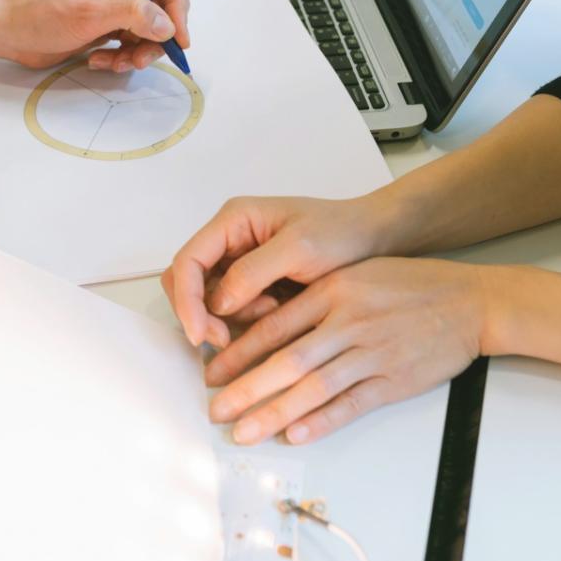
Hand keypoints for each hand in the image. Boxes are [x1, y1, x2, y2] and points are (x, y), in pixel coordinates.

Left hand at [0, 0, 190, 70]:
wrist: (10, 31)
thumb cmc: (40, 12)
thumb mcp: (90, 13)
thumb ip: (133, 16)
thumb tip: (167, 25)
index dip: (179, 9)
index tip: (176, 39)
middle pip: (166, 10)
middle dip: (156, 38)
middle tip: (139, 59)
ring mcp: (119, 5)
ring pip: (152, 32)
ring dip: (138, 53)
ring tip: (115, 63)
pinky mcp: (111, 26)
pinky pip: (134, 45)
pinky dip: (123, 57)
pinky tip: (101, 61)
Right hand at [161, 194, 398, 348]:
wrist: (374, 239)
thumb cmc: (341, 233)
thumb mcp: (300, 248)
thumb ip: (253, 272)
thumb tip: (217, 303)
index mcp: (234, 220)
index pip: (188, 261)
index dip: (186, 300)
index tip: (200, 334)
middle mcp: (229, 239)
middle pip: (188, 282)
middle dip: (200, 314)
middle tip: (225, 340)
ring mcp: (239, 261)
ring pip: (208, 300)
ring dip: (229, 317)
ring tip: (272, 311)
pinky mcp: (253, 283)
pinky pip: (232, 308)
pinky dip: (246, 319)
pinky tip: (277, 311)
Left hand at [205, 257, 491, 445]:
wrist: (469, 301)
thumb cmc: (409, 285)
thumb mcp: (354, 274)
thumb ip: (312, 299)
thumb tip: (263, 327)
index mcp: (332, 291)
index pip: (273, 326)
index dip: (238, 353)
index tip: (212, 371)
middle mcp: (348, 321)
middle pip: (285, 361)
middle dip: (245, 389)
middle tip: (216, 409)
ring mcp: (372, 352)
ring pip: (312, 388)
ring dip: (274, 413)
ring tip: (243, 432)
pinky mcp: (394, 380)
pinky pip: (351, 404)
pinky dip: (322, 421)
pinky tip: (295, 435)